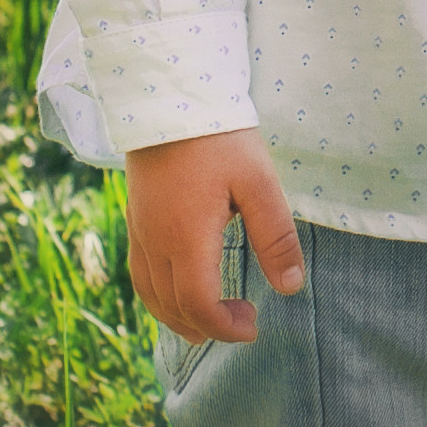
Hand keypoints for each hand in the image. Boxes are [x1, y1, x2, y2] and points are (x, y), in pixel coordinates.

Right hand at [126, 127, 305, 348]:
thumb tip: (290, 287)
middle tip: (245, 320)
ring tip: (208, 326)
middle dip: (209, 326)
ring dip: (179, 319)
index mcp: (187, 239)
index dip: (226, 327)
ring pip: (151, 296)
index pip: (200, 305)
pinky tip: (177, 295)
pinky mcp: (135, 220)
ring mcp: (141, 232)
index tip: (254, 325)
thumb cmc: (219, 139)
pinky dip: (159, 298)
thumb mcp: (258, 183)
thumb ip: (275, 237)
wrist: (169, 98)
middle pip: (174, 308)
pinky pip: (140, 275)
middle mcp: (156, 243)